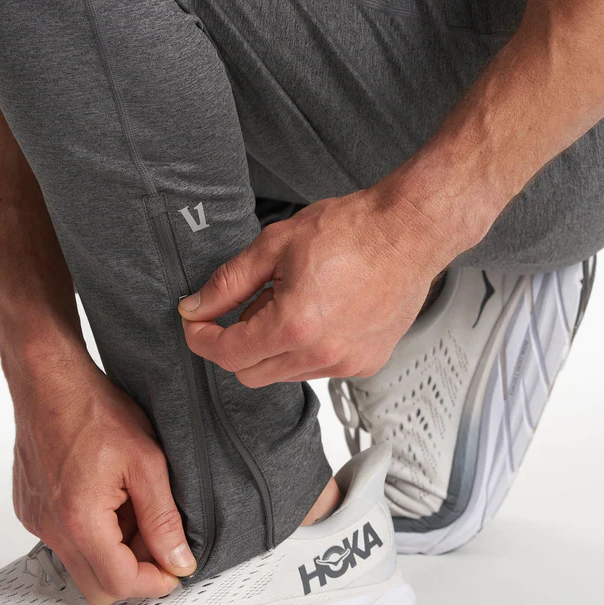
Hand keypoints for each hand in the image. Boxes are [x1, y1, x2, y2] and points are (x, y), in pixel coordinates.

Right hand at [8, 349, 195, 604]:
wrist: (48, 380)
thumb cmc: (92, 409)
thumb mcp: (147, 461)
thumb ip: (163, 519)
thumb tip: (178, 560)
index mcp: (80, 520)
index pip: (120, 584)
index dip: (155, 583)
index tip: (175, 568)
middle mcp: (50, 528)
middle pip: (97, 588)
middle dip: (134, 573)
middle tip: (158, 540)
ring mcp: (36, 520)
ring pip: (81, 564)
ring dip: (113, 551)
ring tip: (131, 505)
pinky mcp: (30, 510)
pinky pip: (64, 541)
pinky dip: (91, 533)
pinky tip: (107, 496)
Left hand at [178, 185, 454, 386]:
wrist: (409, 231)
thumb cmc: (353, 231)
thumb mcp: (274, 245)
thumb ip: (227, 283)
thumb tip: (195, 307)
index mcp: (293, 326)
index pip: (227, 353)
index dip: (201, 338)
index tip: (195, 322)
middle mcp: (321, 355)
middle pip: (250, 373)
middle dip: (235, 343)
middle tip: (248, 302)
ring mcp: (346, 364)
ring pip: (282, 373)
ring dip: (271, 346)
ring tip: (290, 300)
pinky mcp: (365, 364)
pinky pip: (315, 369)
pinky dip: (303, 349)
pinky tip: (316, 312)